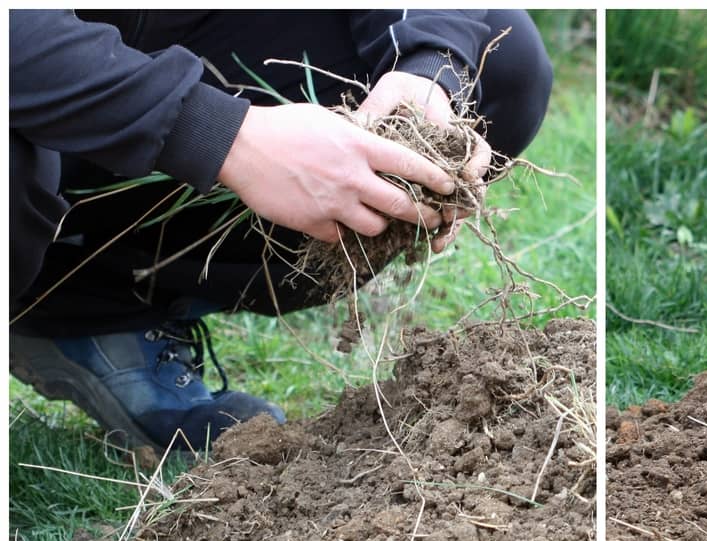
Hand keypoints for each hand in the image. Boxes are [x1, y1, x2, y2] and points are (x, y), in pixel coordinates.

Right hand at [217, 102, 455, 244]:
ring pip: (376, 227)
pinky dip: (340, 231)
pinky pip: (340, 236)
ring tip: (373, 216)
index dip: (434, 178)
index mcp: (357, 146)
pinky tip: (331, 219)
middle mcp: (352, 177)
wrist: (240, 146)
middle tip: (432, 218)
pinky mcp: (316, 223)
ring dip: (379, 224)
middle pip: (402, 206)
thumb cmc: (283, 126)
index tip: (449, 188)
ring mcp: (335, 204)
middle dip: (424, 216)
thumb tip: (378, 148)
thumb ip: (356, 138)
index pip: (409, 164)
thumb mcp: (327, 121)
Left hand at [353, 70, 492, 253]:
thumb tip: (358, 123)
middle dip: (463, 205)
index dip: (478, 165)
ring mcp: (447, 178)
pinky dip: (440, 230)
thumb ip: (381, 105)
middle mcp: (456, 161)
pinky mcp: (434, 192)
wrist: (406, 98)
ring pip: (459, 208)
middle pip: (472, 190)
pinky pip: (443, 215)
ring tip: (439, 241)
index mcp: (454, 135)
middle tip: (450, 216)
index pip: (479, 151)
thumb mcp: (393, 89)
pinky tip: (432, 244)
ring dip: (451, 226)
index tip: (467, 176)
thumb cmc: (404, 90)